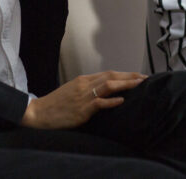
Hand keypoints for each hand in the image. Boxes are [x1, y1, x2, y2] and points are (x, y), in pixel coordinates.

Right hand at [20, 71, 145, 129]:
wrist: (39, 113)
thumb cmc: (57, 105)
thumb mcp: (73, 92)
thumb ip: (88, 90)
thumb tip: (105, 92)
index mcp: (83, 80)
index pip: (108, 73)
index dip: (125, 74)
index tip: (138, 76)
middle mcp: (85, 85)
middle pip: (111, 76)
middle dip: (130, 77)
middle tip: (145, 78)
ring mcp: (83, 96)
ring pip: (108, 85)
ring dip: (125, 84)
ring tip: (140, 84)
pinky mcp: (81, 109)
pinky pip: (99, 103)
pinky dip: (111, 101)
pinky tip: (121, 100)